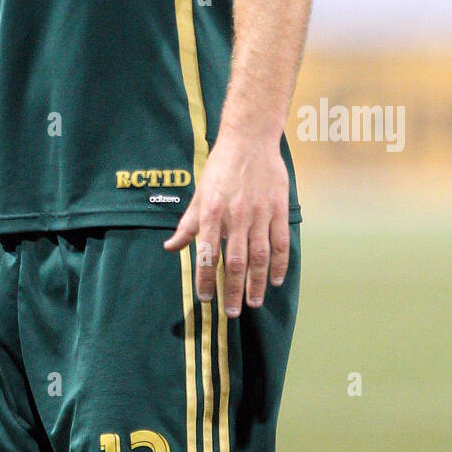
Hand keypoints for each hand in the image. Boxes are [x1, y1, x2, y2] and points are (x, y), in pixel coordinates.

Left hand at [163, 137, 289, 314]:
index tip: (206, 298)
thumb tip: (171, 247)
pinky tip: (275, 279)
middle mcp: (235, 216)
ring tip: (252, 303)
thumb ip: (187, 225)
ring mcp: (260, 214)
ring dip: (256, 283)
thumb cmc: (221, 166)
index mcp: (212, 213)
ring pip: (259, 257)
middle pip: (235, 262)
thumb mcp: (199, 193)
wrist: (249, 139)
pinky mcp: (278, 209)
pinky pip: (280, 242)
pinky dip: (279, 264)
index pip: (207, 254)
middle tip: (231, 312)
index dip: (205, 279)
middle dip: (232, 290)